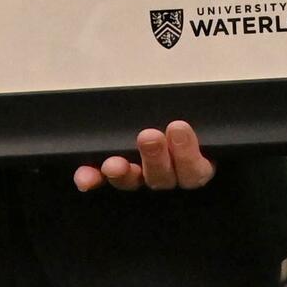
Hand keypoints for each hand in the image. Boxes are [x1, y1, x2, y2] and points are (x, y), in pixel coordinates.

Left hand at [75, 120, 215, 192]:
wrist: (156, 109)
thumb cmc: (181, 117)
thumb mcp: (189, 120)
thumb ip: (197, 116)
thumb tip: (200, 104)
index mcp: (193, 166)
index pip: (195, 171)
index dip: (188, 154)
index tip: (178, 127)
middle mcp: (167, 177)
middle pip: (163, 178)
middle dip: (155, 158)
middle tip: (148, 137)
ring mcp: (140, 179)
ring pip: (133, 182)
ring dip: (123, 174)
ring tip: (114, 163)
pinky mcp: (114, 176)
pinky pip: (102, 181)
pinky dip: (93, 178)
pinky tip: (86, 177)